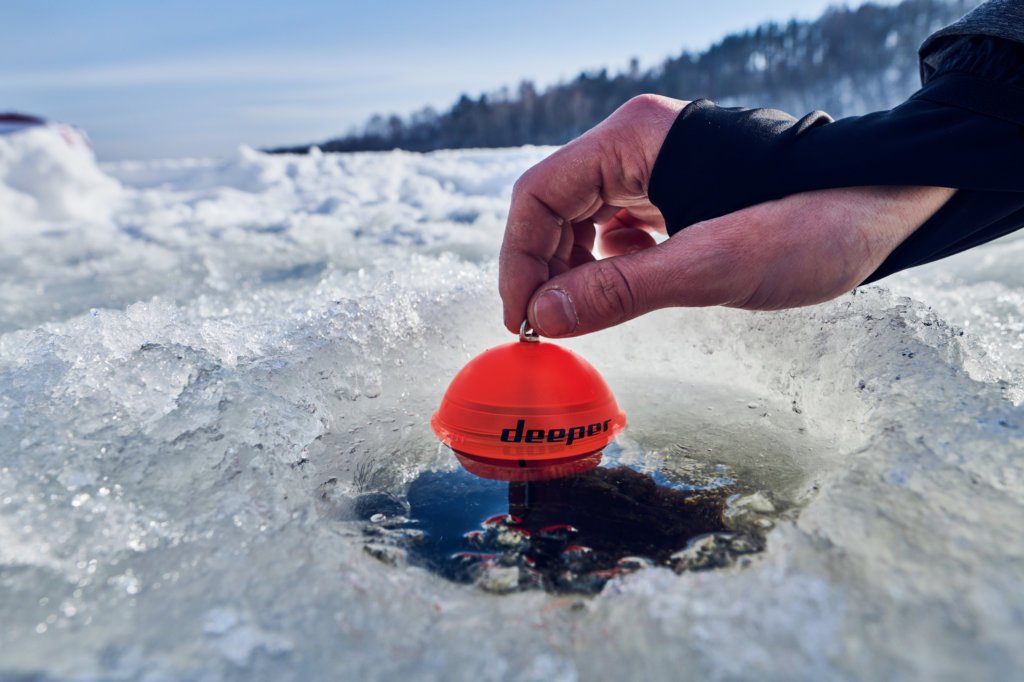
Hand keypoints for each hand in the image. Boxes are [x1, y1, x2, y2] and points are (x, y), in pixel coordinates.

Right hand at [499, 95, 954, 336]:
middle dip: (542, 267)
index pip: (539, 195)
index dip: (518, 259)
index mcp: (635, 140)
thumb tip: (544, 317)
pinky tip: (620, 289)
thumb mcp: (711, 266)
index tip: (520, 319)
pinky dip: (607, 262)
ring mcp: (658, 165)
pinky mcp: (679, 190)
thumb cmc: (812, 222)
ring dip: (571, 267)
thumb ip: (619, 292)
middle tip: (543, 328)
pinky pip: (619, 224)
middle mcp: (638, 144)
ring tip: (576, 316)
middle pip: (555, 205)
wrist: (887, 206)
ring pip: (583, 216)